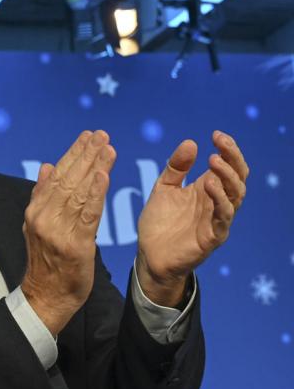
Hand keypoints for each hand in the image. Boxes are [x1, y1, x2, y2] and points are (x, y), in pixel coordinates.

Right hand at [21, 130, 116, 334]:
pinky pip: (87, 214)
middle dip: (86, 155)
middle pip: (68, 180)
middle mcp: (44, 217)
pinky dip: (96, 194)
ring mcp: (58, 231)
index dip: (74, 154)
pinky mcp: (75, 245)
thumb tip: (48, 167)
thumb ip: (43, 196)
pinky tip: (104, 176)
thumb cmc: (47, 261)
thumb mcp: (38, 226)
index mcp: (36, 211)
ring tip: (108, 148)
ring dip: (94, 167)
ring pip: (79, 193)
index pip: (57, 175)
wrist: (46, 296)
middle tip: (102, 134)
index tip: (88, 136)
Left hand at [136, 131, 247, 304]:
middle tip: (219, 144)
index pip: (228, 165)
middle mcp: (217, 202)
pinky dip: (220, 200)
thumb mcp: (164, 189)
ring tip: (213, 161)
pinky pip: (224, 217)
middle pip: (239, 177)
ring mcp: (217, 219)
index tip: (216, 134)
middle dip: (233, 158)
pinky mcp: (213, 236)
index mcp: (208, 188)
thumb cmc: (159, 222)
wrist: (149, 255)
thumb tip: (191, 142)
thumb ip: (176, 167)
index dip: (227, 149)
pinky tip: (210, 186)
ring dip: (228, 177)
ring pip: (236, 195)